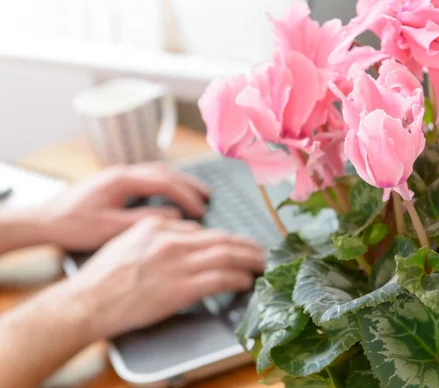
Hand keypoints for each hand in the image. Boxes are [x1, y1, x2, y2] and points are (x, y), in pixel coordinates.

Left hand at [39, 163, 210, 250]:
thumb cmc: (72, 225)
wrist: (43, 220)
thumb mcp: (110, 228)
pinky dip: (167, 184)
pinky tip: (174, 195)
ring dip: (180, 182)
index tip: (201, 210)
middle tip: (208, 198)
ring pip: (159, 172)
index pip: (165, 182)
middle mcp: (123, 171)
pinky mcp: (116, 181)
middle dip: (190, 184)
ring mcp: (119, 174)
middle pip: (166, 172)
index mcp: (122, 179)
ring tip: (198, 194)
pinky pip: (150, 177)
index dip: (187, 196)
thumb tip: (174, 215)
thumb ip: (144, 220)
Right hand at [70, 217, 263, 338]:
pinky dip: (237, 278)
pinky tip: (245, 281)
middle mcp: (171, 240)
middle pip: (221, 239)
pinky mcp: (181, 288)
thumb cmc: (104, 276)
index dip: (226, 238)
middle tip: (261, 251)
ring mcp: (177, 264)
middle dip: (246, 245)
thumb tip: (188, 232)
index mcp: (158, 226)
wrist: (88, 302)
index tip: (237, 244)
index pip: (203, 230)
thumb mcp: (129, 240)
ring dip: (249, 260)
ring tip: (261, 264)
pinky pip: (219, 279)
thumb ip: (158, 231)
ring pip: (226, 256)